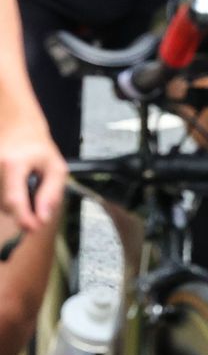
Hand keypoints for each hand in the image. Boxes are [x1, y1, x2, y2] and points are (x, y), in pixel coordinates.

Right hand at [0, 119, 65, 234]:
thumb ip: (51, 194)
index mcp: (13, 164)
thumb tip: (43, 218)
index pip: (14, 200)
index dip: (23, 218)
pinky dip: (6, 197)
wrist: (16, 126)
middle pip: (6, 205)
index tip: (33, 228)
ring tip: (24, 183)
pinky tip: (14, 185)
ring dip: (14, 202)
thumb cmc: (38, 147)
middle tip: (37, 195)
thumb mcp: (55, 168)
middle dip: (24, 209)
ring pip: (0, 204)